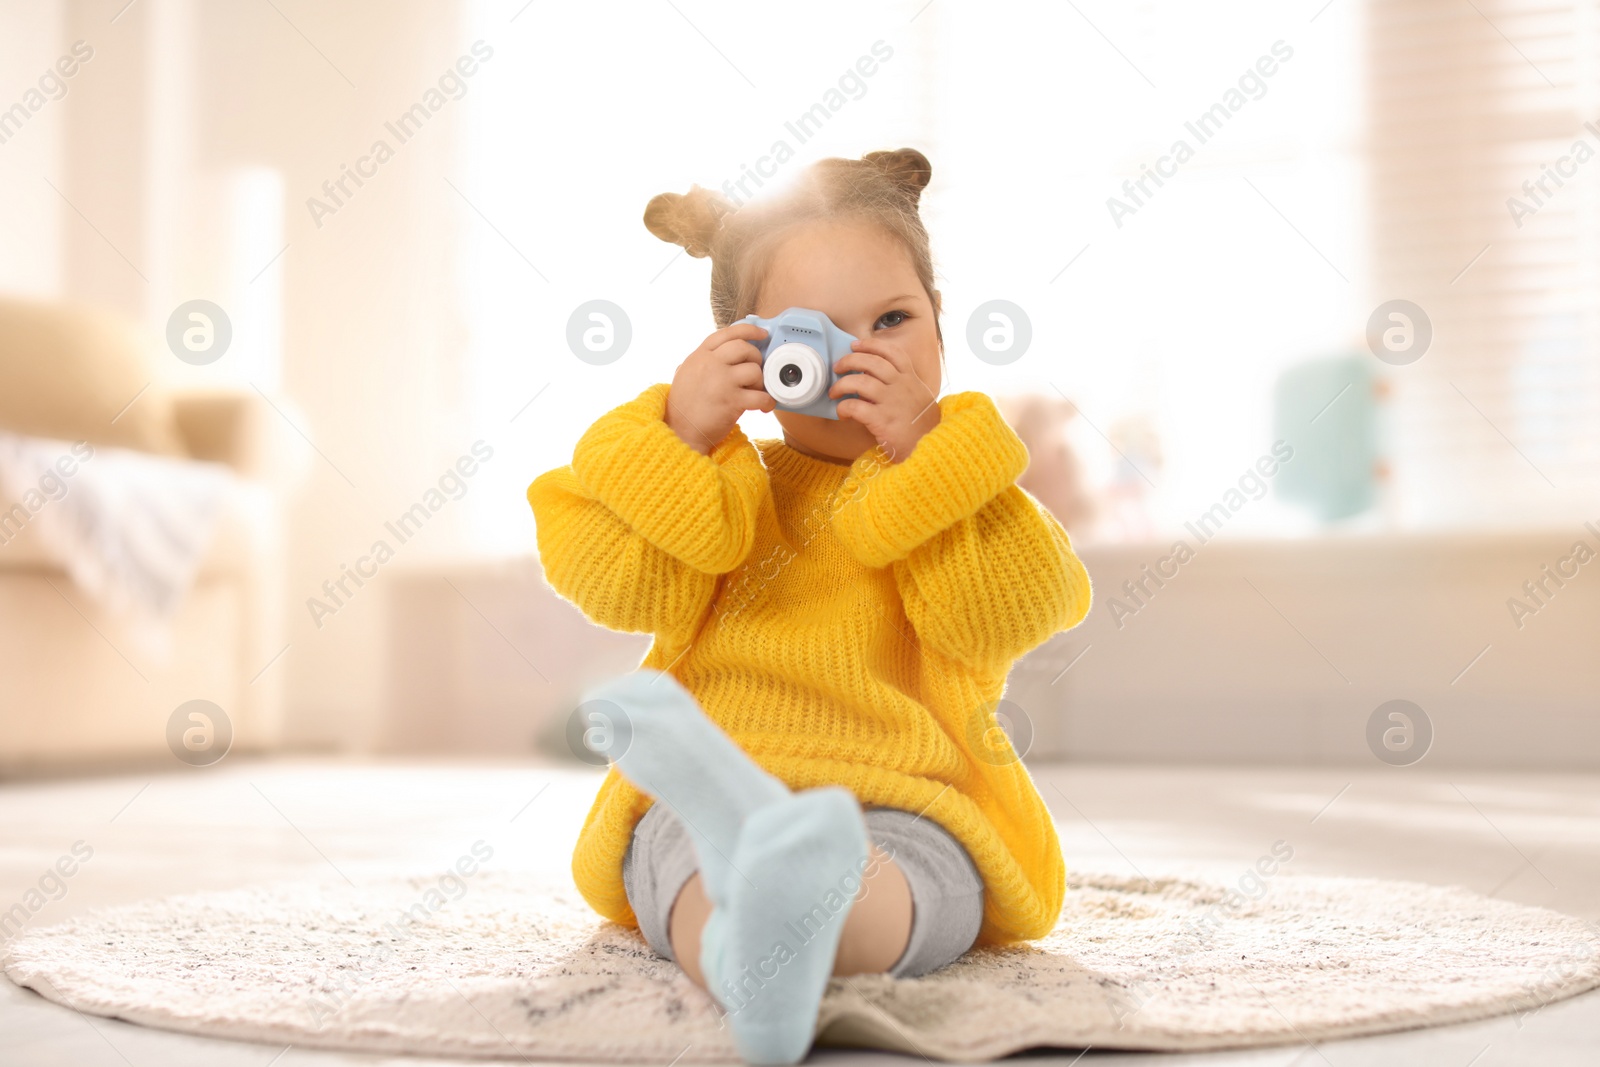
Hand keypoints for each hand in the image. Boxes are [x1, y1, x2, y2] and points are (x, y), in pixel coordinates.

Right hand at [665, 323, 774, 453]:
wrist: (680, 431)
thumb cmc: (683, 405)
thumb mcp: (685, 372)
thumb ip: (701, 360)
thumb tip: (718, 352)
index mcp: (700, 355)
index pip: (727, 333)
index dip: (749, 330)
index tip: (762, 334)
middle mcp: (711, 364)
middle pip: (744, 348)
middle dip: (756, 358)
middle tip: (755, 371)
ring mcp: (722, 381)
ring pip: (754, 370)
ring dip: (760, 382)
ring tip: (754, 392)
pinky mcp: (732, 401)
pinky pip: (761, 396)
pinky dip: (767, 401)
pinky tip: (763, 406)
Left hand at [830, 338, 940, 461]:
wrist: (932, 450)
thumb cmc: (924, 428)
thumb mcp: (920, 399)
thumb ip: (904, 387)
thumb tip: (879, 381)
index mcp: (911, 379)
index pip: (891, 352)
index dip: (871, 345)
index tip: (855, 345)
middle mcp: (901, 386)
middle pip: (871, 362)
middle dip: (849, 360)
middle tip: (838, 366)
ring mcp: (892, 402)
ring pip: (859, 381)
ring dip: (841, 384)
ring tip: (834, 391)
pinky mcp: (882, 420)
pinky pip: (855, 406)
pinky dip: (843, 407)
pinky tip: (842, 413)